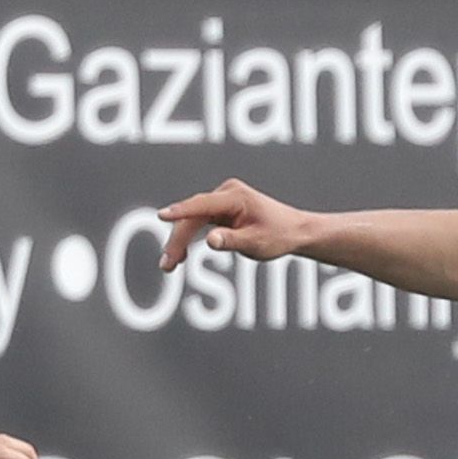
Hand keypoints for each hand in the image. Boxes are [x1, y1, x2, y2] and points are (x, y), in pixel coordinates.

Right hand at [159, 178, 315, 270]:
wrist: (295, 231)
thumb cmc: (279, 235)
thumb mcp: (256, 243)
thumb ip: (232, 241)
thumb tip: (210, 240)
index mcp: (236, 197)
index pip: (202, 204)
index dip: (181, 212)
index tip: (162, 216)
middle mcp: (226, 193)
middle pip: (194, 216)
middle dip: (178, 239)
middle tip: (166, 264)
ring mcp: (222, 200)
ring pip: (193, 220)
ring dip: (180, 241)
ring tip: (169, 265)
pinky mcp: (221, 209)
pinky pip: (199, 222)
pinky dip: (190, 238)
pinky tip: (181, 255)